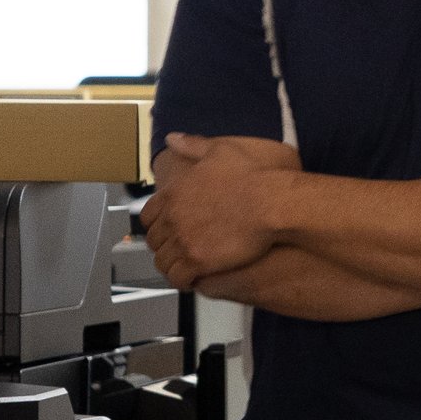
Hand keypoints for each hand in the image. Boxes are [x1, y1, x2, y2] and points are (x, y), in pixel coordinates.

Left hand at [141, 134, 300, 288]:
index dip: (157, 225)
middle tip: (181, 250)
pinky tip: (194, 279)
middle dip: (165, 246)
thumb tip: (172, 138)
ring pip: (164, 262)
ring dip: (173, 266)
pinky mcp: (197, 260)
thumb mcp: (222, 150)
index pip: (148, 216)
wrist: (272, 202)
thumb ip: (193, 145)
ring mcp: (183, 240)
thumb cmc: (253, 176)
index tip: (168, 229)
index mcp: (174, 192)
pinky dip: (183, 281)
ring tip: (186, 268)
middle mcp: (173, 217)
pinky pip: (179, 278)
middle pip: (155, 241)